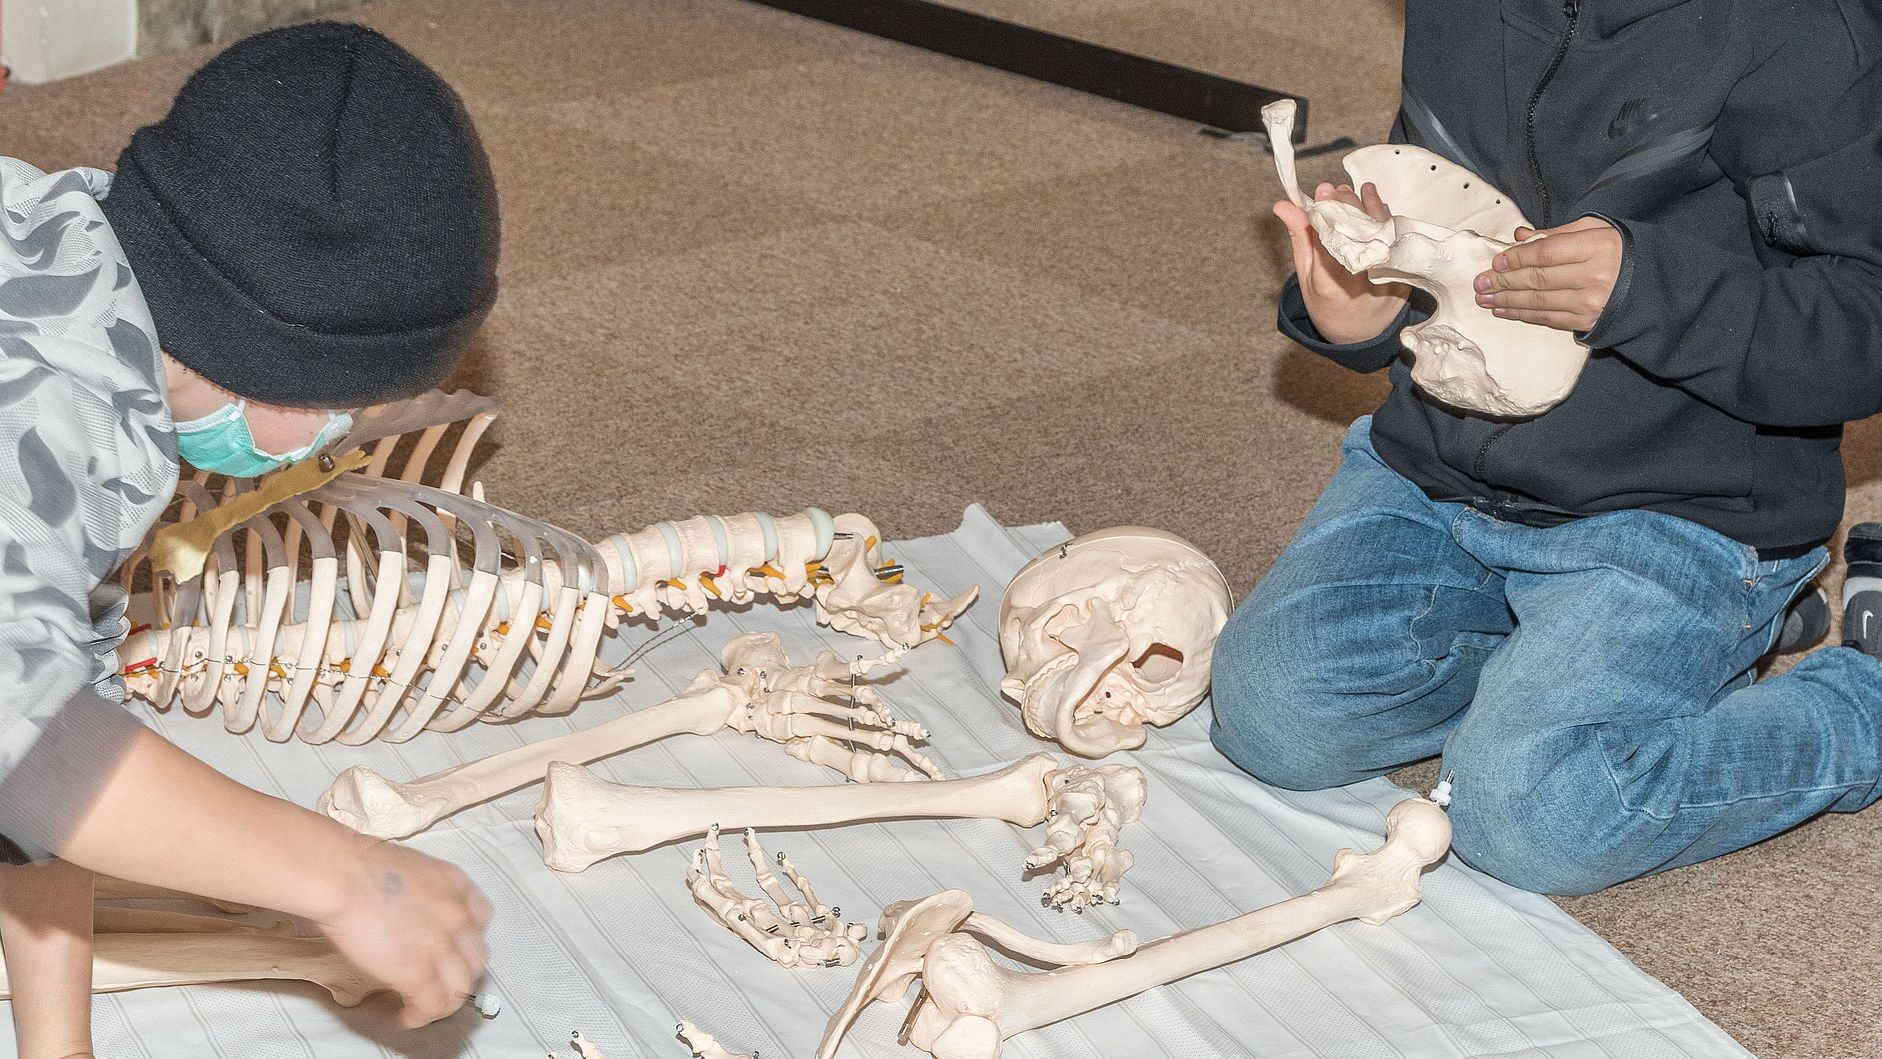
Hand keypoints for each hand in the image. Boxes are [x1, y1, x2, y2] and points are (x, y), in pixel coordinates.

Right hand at [312, 837, 492, 1028]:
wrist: (343, 874)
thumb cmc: (356, 864)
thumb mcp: (407, 868)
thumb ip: (418, 894)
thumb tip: (404, 913)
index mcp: (456, 885)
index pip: (481, 919)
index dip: (466, 939)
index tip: (451, 948)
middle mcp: (458, 915)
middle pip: (476, 957)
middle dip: (459, 971)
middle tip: (437, 979)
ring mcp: (443, 946)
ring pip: (462, 987)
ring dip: (445, 1000)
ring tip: (423, 1005)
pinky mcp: (420, 973)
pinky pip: (434, 1006)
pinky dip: (422, 1016)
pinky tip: (407, 1016)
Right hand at [1273, 181, 1410, 344]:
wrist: (1361, 335)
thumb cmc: (1328, 304)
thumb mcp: (1305, 277)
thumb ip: (1299, 238)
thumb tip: (1283, 205)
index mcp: (1330, 286)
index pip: (1328, 241)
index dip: (1327, 212)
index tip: (1322, 191)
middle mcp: (1360, 282)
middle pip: (1356, 233)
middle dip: (1347, 205)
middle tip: (1336, 190)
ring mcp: (1385, 279)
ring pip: (1379, 233)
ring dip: (1369, 206)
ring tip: (1357, 191)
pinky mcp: (1403, 276)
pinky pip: (1395, 241)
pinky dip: (1385, 220)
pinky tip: (1375, 204)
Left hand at [1474, 216, 1622, 331]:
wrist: (1654, 284)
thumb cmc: (1619, 251)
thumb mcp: (1595, 230)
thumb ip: (1555, 233)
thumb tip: (1519, 237)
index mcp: (1598, 247)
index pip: (1547, 254)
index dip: (1517, 258)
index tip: (1496, 262)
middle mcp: (1595, 277)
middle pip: (1538, 279)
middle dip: (1504, 282)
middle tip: (1480, 284)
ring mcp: (1592, 303)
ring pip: (1539, 302)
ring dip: (1507, 301)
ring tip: (1484, 299)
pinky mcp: (1588, 322)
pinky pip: (1548, 319)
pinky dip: (1523, 315)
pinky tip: (1504, 311)